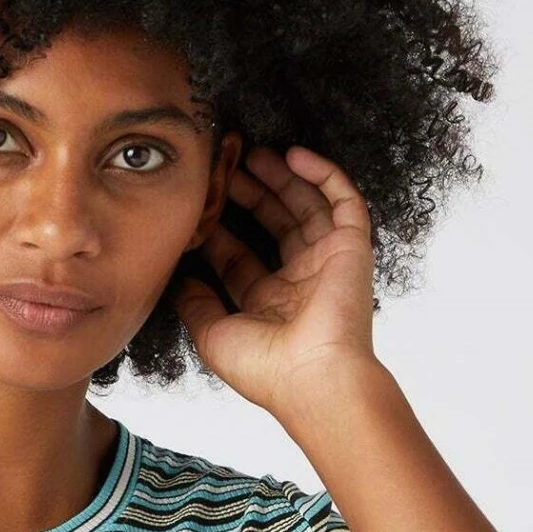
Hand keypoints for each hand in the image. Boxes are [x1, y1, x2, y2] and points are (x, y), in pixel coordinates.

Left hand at [173, 144, 380, 418]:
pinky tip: (295, 156)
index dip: (219, 230)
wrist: (314, 377)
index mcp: (268, 305)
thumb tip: (179, 279)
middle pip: (273, 225)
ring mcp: (327, 263)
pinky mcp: (353, 247)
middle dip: (250, 195)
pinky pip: (343, 200)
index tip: (198, 204)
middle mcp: (299, 282)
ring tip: (254, 153)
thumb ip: (194, 304)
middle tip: (226, 167)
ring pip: (306, 206)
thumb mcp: (213, 335)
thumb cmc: (265, 368)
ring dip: (282, 178)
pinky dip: (323, 174)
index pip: (240, 257)